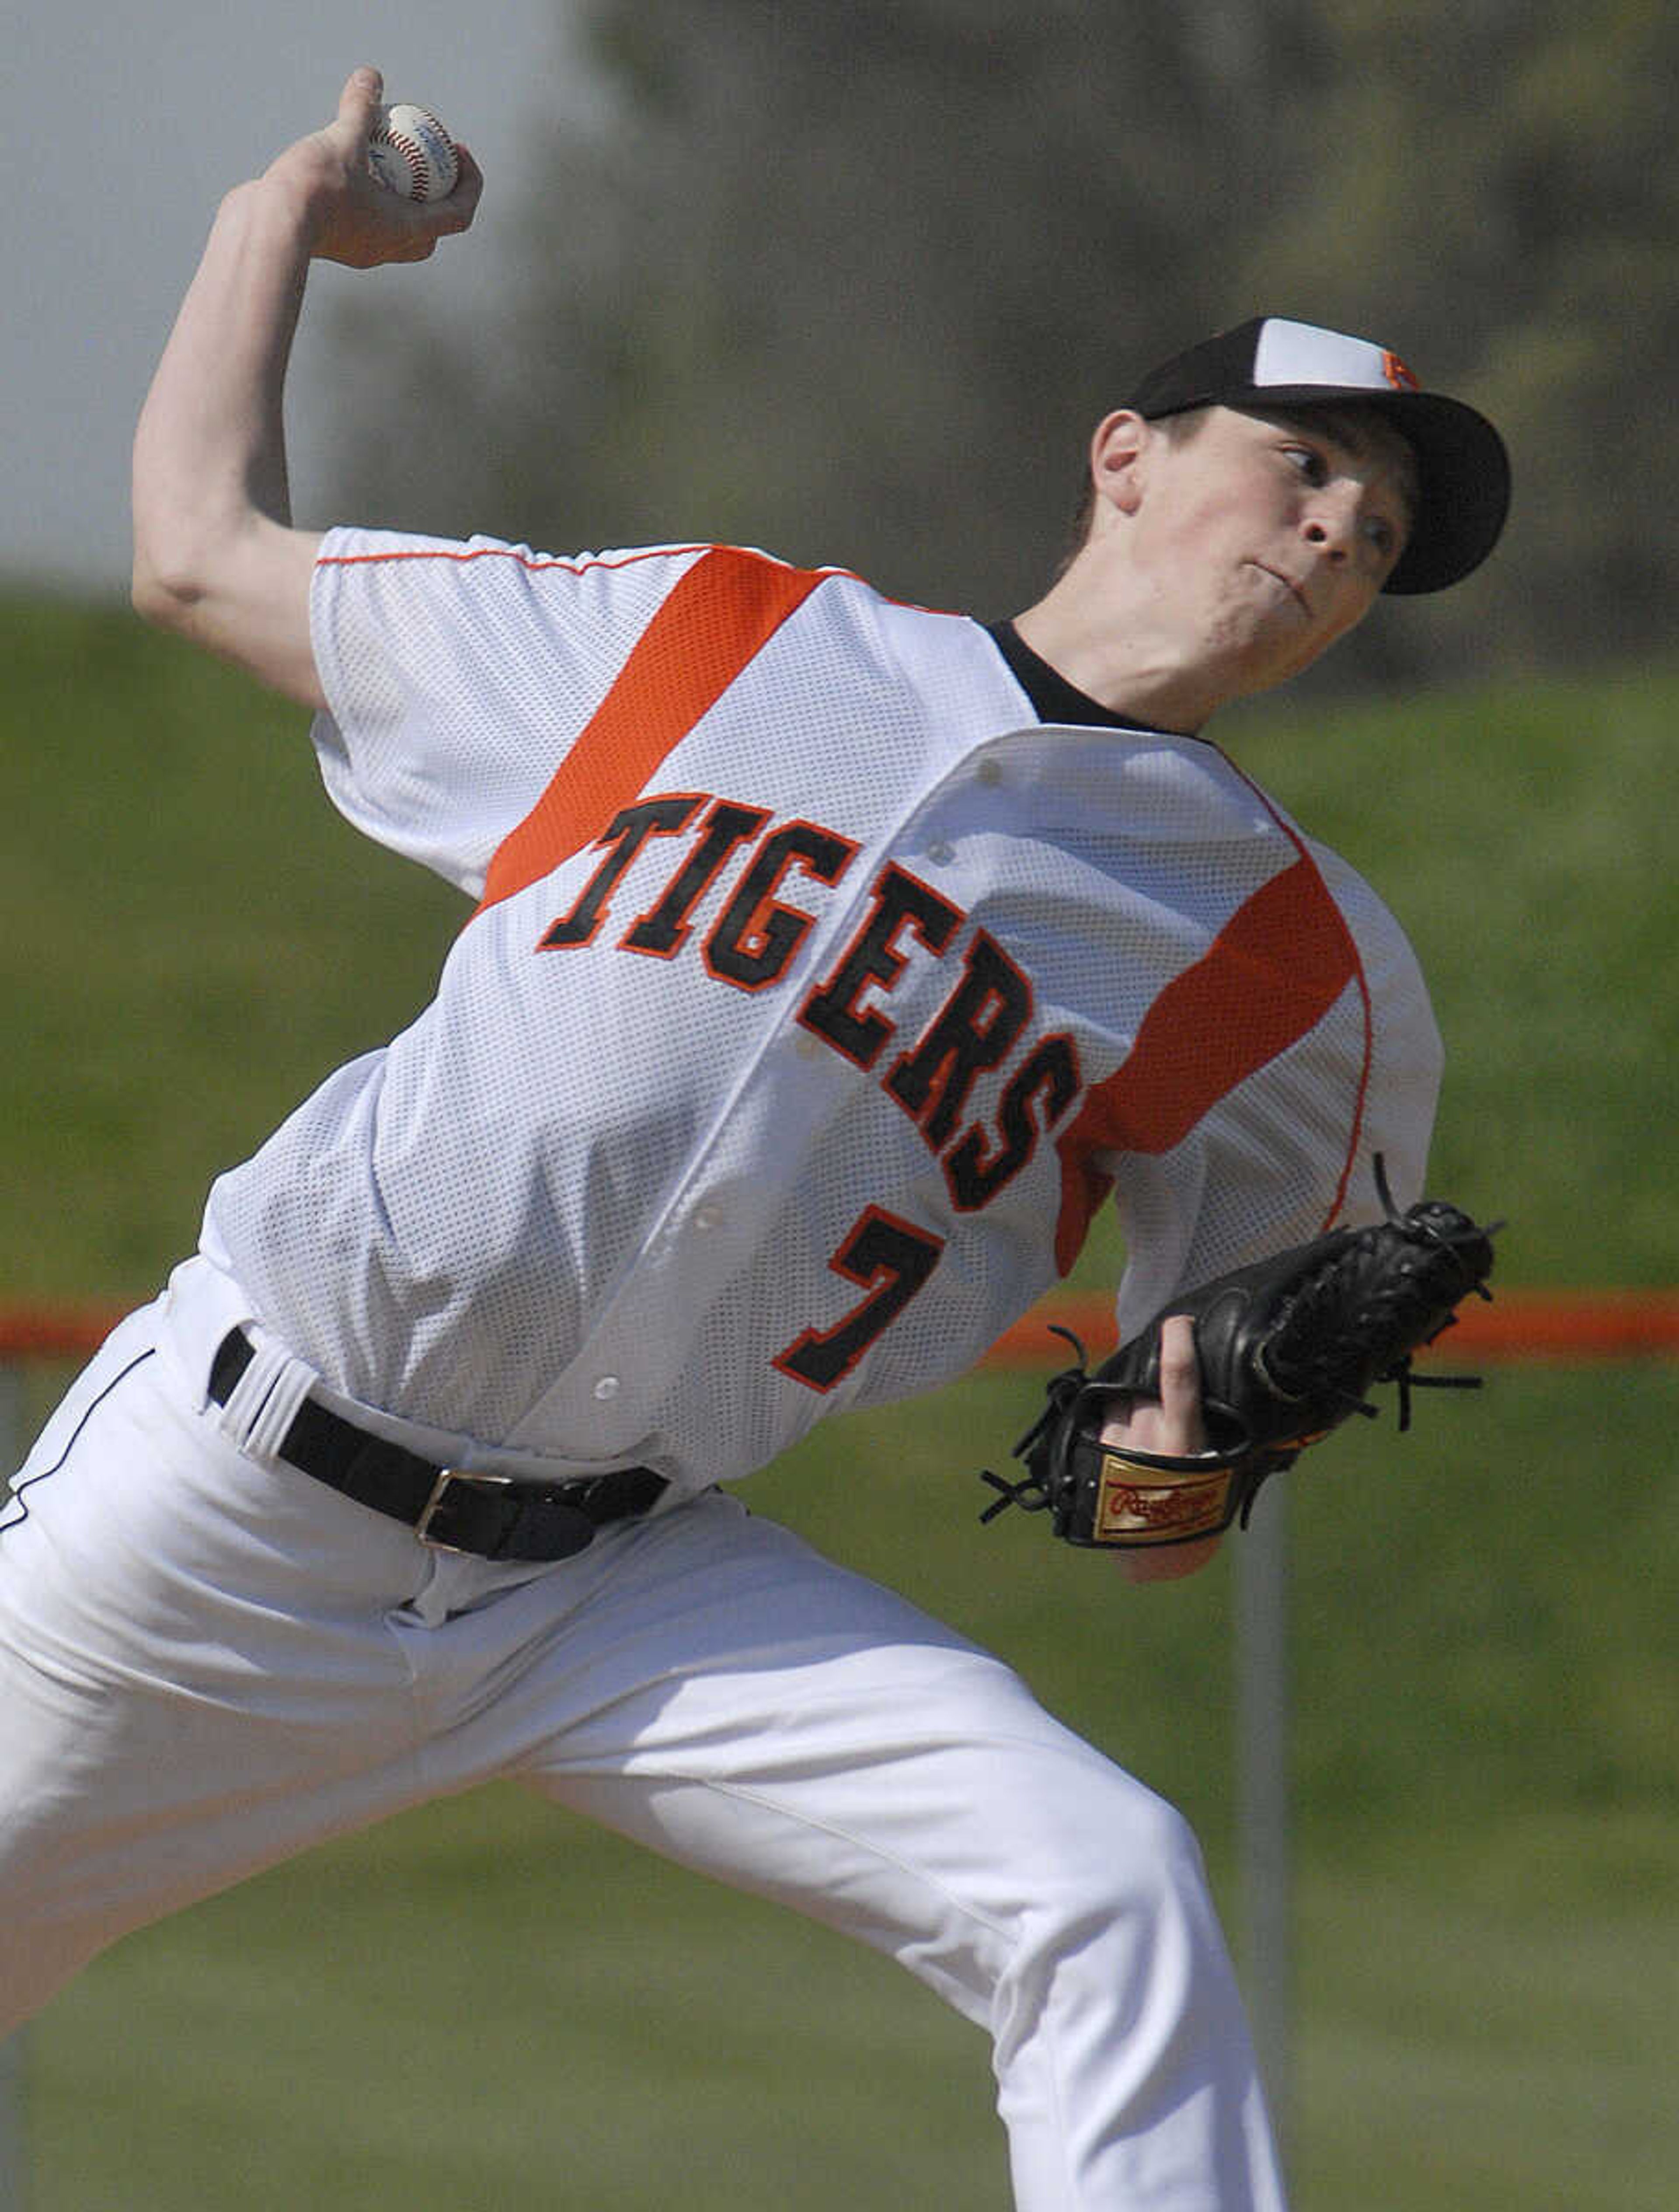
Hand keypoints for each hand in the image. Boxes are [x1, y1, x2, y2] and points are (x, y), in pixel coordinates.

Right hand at [261, 67, 481, 268]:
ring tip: (390, 164)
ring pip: (398, 231)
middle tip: (432, 164)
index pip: (459, 214)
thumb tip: (371, 77)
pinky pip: (365, 223)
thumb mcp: (343, 138)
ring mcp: (363, 251)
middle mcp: (389, 247)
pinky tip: (353, 170)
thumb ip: (360, 108)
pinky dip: (370, 200)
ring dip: (403, 201)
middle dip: (440, 200)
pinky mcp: (337, 246)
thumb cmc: (315, 190)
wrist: (269, 229)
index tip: (459, 152)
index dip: (469, 184)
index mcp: (407, 230)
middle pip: (432, 232)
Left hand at [1099, 1314, 1221, 1582]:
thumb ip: (1217, 1433)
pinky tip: (1128, 1435)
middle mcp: (1147, 1435)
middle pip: (1146, 1381)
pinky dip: (1117, 1417)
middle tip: (1164, 1387)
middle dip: (1152, 1376)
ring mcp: (1118, 1441)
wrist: (1154, 1554)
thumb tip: (1242, 1403)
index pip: (1179, 1375)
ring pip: (1122, 1395)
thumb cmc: (1197, 1512)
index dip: (1177, 1341)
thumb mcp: (1219, 1471)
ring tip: (1149, 1424)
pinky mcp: (1096, 1451)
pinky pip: (1105, 1415)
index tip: (1178, 1322)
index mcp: (1183, 1439)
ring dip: (1133, 1398)